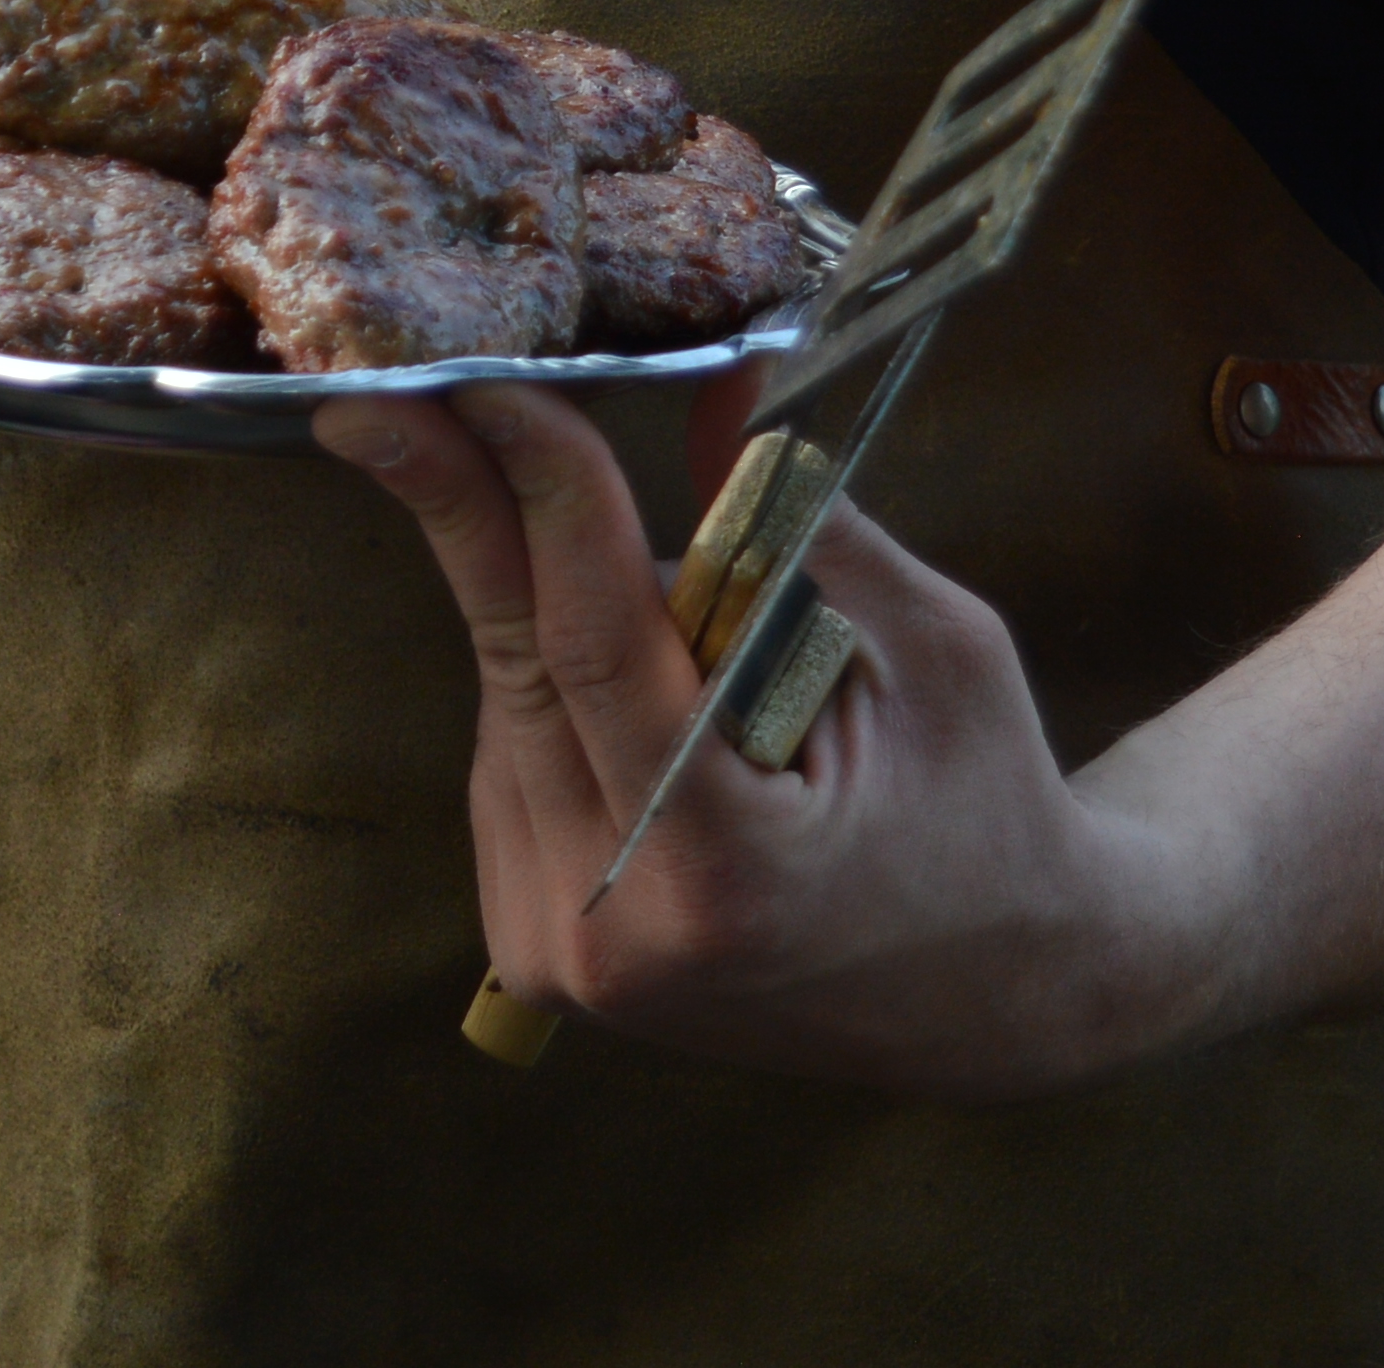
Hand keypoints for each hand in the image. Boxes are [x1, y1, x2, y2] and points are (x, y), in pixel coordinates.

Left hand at [321, 380, 1204, 1098]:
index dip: (542, 496)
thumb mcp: (935, 650)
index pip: (595, 646)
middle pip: (519, 662)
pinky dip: (560, 687)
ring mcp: (553, 955)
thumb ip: (800, 523)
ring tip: (692, 622)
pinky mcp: (525, 949)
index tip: (488, 388)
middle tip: (384, 398)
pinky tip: (650, 693)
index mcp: (725, 875)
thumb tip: (703, 382)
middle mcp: (611, 932)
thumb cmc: (991, 814)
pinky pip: (513, 754)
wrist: (998, 1001)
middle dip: (470, 508)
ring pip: (508, 699)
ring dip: (555, 610)